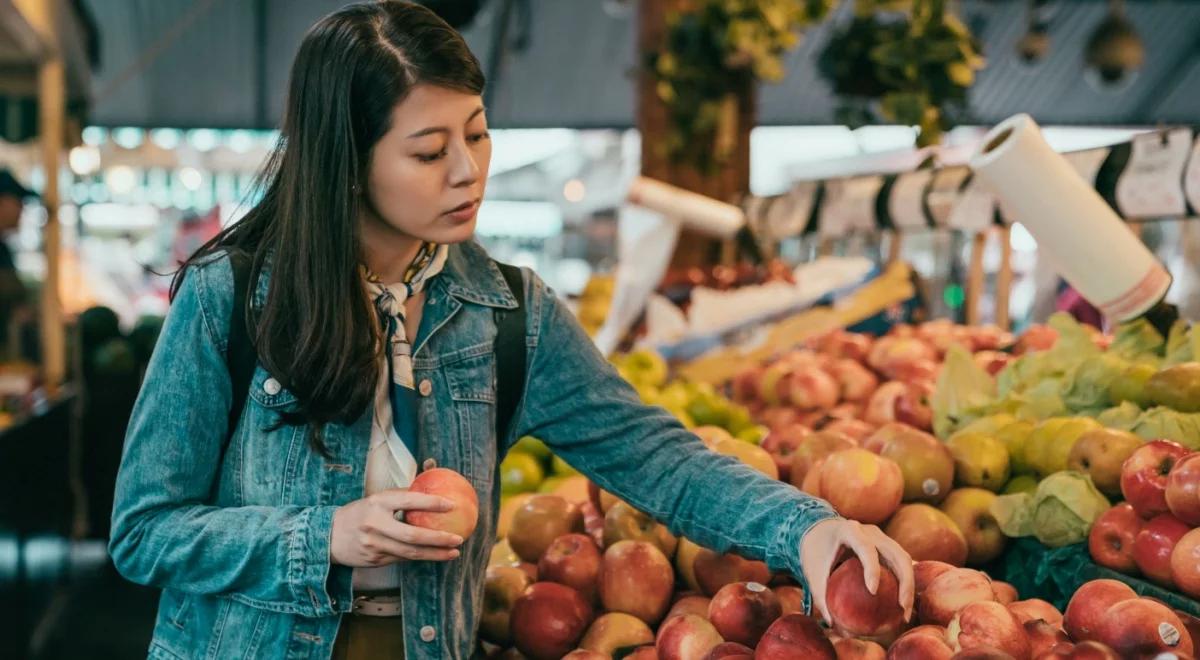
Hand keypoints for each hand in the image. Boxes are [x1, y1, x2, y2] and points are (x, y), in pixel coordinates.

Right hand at [330, 488, 463, 566]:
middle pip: (412, 535)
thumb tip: (432, 481)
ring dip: (435, 554)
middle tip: (458, 537)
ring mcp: (373, 544)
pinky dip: (420, 557)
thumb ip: (402, 495)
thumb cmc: (361, 513)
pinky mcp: (374, 560)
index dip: (432, 503)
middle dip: (438, 538)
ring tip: (454, 552)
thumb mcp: (377, 499)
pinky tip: (436, 556)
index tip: (452, 505)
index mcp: (378, 502)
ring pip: (410, 552)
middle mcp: (375, 524)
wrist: (328, 536)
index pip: (409, 501)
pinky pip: (402, 559)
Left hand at [800, 518, 914, 625]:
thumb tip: (831, 625)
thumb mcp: (812, 573)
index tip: (872, 591)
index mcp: (849, 530)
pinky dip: (904, 583)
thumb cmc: (815, 554)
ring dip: (909, 586)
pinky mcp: (887, 546)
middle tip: (902, 607)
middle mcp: (870, 531)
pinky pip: (900, 564)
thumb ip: (820, 596)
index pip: (866, 548)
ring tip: (904, 614)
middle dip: (905, 581)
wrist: (819, 532)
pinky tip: (902, 607)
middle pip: (896, 553)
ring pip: (904, 559)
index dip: (872, 568)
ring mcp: (881, 537)